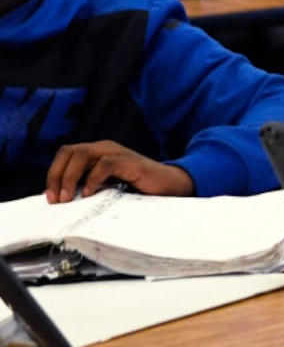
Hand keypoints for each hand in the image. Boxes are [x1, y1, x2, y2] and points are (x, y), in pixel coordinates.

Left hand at [45, 140, 194, 202]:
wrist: (170, 187)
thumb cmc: (139, 188)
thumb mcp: (106, 186)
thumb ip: (86, 185)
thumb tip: (58, 196)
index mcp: (98, 152)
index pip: (66, 154)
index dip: (53, 174)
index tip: (50, 196)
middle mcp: (106, 148)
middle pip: (70, 151)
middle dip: (57, 175)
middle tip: (57, 198)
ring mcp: (118, 153)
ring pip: (83, 153)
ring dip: (70, 177)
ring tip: (69, 197)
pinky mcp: (131, 162)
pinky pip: (105, 164)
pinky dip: (93, 178)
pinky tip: (90, 192)